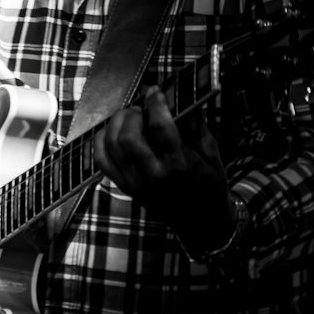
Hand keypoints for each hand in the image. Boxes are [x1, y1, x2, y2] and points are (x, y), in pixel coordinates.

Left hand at [94, 87, 234, 254]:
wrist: (201, 221)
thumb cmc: (209, 184)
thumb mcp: (211, 153)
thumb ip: (196, 125)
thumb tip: (184, 96)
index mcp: (180, 166)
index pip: (161, 127)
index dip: (155, 103)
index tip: (155, 91)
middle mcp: (154, 176)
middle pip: (128, 137)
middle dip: (131, 115)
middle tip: (141, 109)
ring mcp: (136, 184)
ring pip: (111, 147)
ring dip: (116, 124)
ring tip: (129, 118)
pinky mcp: (126, 188)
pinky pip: (102, 161)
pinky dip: (101, 141)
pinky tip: (112, 131)